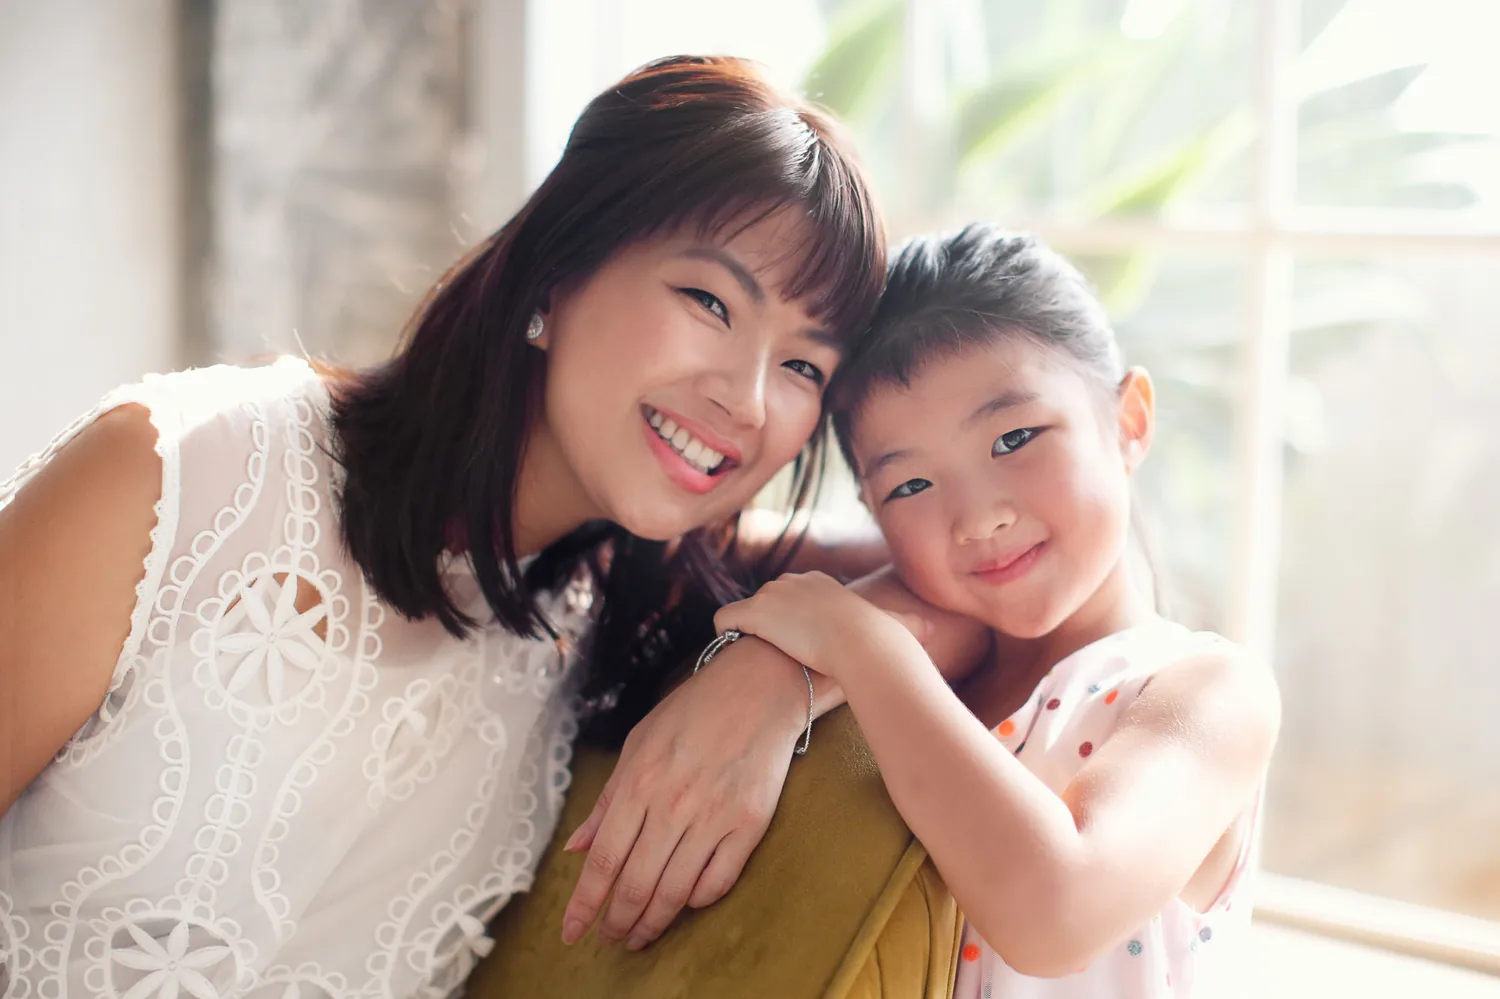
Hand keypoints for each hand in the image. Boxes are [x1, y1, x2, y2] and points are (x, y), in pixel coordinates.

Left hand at [559, 635, 808, 949]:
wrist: (758, 687)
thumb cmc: (693, 711)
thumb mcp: (638, 744)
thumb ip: (608, 799)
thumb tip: (577, 847)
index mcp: (639, 783)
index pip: (603, 860)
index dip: (584, 904)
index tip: (571, 932)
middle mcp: (673, 805)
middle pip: (636, 884)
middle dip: (617, 922)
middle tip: (610, 939)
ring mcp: (714, 816)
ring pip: (675, 892)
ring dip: (652, 922)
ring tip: (639, 936)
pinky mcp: (749, 823)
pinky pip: (719, 881)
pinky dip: (698, 901)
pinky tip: (685, 903)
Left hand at [714, 571, 929, 679]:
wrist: (861, 642)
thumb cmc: (878, 639)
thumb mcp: (894, 625)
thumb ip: (908, 624)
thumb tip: (933, 629)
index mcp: (819, 582)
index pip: (794, 591)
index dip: (791, 616)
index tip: (795, 638)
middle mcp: (793, 581)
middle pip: (768, 598)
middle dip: (768, 621)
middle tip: (774, 651)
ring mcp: (772, 594)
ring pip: (747, 609)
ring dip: (749, 629)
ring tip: (754, 654)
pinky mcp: (756, 612)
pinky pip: (725, 618)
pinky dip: (723, 631)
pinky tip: (730, 648)